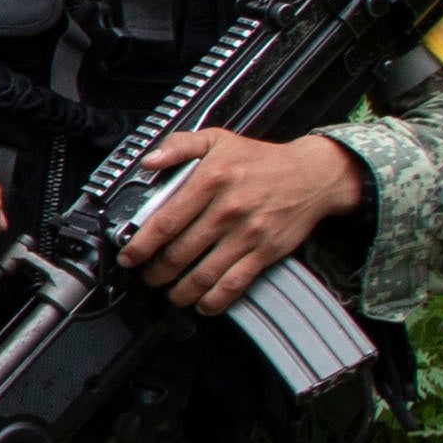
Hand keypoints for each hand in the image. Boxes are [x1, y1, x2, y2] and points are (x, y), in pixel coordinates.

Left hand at [126, 127, 366, 310]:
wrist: (313, 175)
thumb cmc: (261, 160)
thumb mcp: (217, 139)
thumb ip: (178, 146)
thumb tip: (148, 162)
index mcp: (210, 180)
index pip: (165, 222)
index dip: (141, 246)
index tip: (128, 257)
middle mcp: (227, 210)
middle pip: (179, 253)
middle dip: (156, 273)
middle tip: (147, 277)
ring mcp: (247, 234)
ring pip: (203, 275)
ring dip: (180, 292)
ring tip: (170, 293)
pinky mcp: (266, 252)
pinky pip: (234, 284)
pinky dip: (213, 301)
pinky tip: (201, 303)